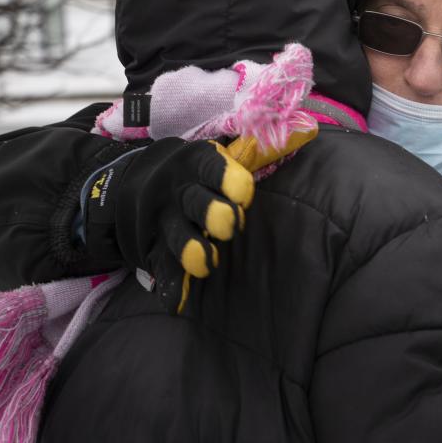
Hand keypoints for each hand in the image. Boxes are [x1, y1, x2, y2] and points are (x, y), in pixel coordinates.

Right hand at [84, 138, 254, 312]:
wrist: (141, 182)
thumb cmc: (199, 173)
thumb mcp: (215, 157)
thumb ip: (250, 155)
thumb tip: (300, 138)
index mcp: (198, 163)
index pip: (213, 168)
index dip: (229, 180)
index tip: (245, 195)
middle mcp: (179, 191)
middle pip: (196, 203)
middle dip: (215, 215)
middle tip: (230, 226)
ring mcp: (165, 220)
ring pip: (178, 236)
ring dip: (192, 250)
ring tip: (207, 264)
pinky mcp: (155, 247)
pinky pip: (162, 267)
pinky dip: (169, 286)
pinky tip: (175, 303)